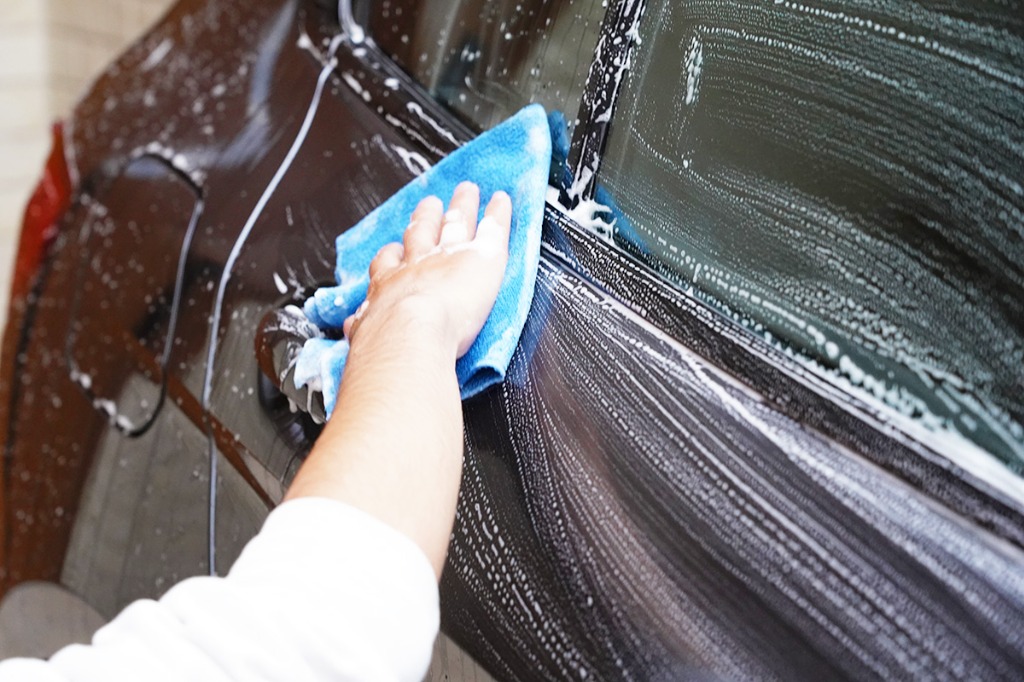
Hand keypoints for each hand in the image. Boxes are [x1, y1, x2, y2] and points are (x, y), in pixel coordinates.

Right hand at [342, 182, 511, 358]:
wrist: (408, 332)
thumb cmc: (388, 342)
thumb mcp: (366, 332)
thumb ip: (360, 327)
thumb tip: (351, 329)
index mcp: (389, 284)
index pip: (390, 262)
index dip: (394, 253)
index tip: (396, 247)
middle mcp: (417, 265)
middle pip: (421, 232)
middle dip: (425, 217)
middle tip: (429, 204)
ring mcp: (449, 256)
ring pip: (456, 223)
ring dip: (461, 206)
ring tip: (466, 193)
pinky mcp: (482, 256)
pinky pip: (493, 228)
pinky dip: (498, 213)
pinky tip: (502, 201)